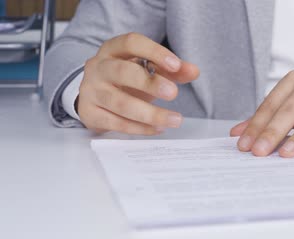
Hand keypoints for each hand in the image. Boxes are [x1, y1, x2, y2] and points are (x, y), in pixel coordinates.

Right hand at [78, 32, 199, 134]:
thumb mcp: (147, 70)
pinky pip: (116, 123)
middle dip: (149, 83)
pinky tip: (158, 129)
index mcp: (113, 49)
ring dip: (151, 114)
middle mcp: (98, 67)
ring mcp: (91, 90)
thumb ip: (171, 69)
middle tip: (173, 93)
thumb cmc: (125, 79)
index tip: (176, 65)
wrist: (93, 96)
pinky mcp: (89, 113)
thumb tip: (194, 71)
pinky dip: (140, 128)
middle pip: (122, 72)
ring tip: (175, 119)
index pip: (132, 43)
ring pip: (121, 103)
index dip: (154, 52)